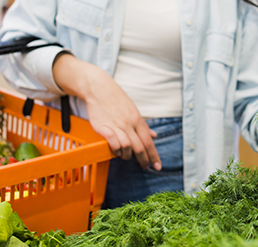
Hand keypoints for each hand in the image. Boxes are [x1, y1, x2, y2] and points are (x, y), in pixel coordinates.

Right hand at [52, 54, 161, 169]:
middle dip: (144, 159)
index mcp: (138, 119)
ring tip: (126, 157)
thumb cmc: (117, 100)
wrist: (99, 89)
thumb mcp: (134, 111)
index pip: (149, 141)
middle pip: (140, 146)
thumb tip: (154, 135)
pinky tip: (116, 151)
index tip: (158, 166)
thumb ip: (143, 125)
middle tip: (146, 167)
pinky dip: (116, 150)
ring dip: (128, 156)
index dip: (154, 155)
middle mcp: (129, 123)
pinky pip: (113, 143)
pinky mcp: (104, 127)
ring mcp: (117, 125)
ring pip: (127, 147)